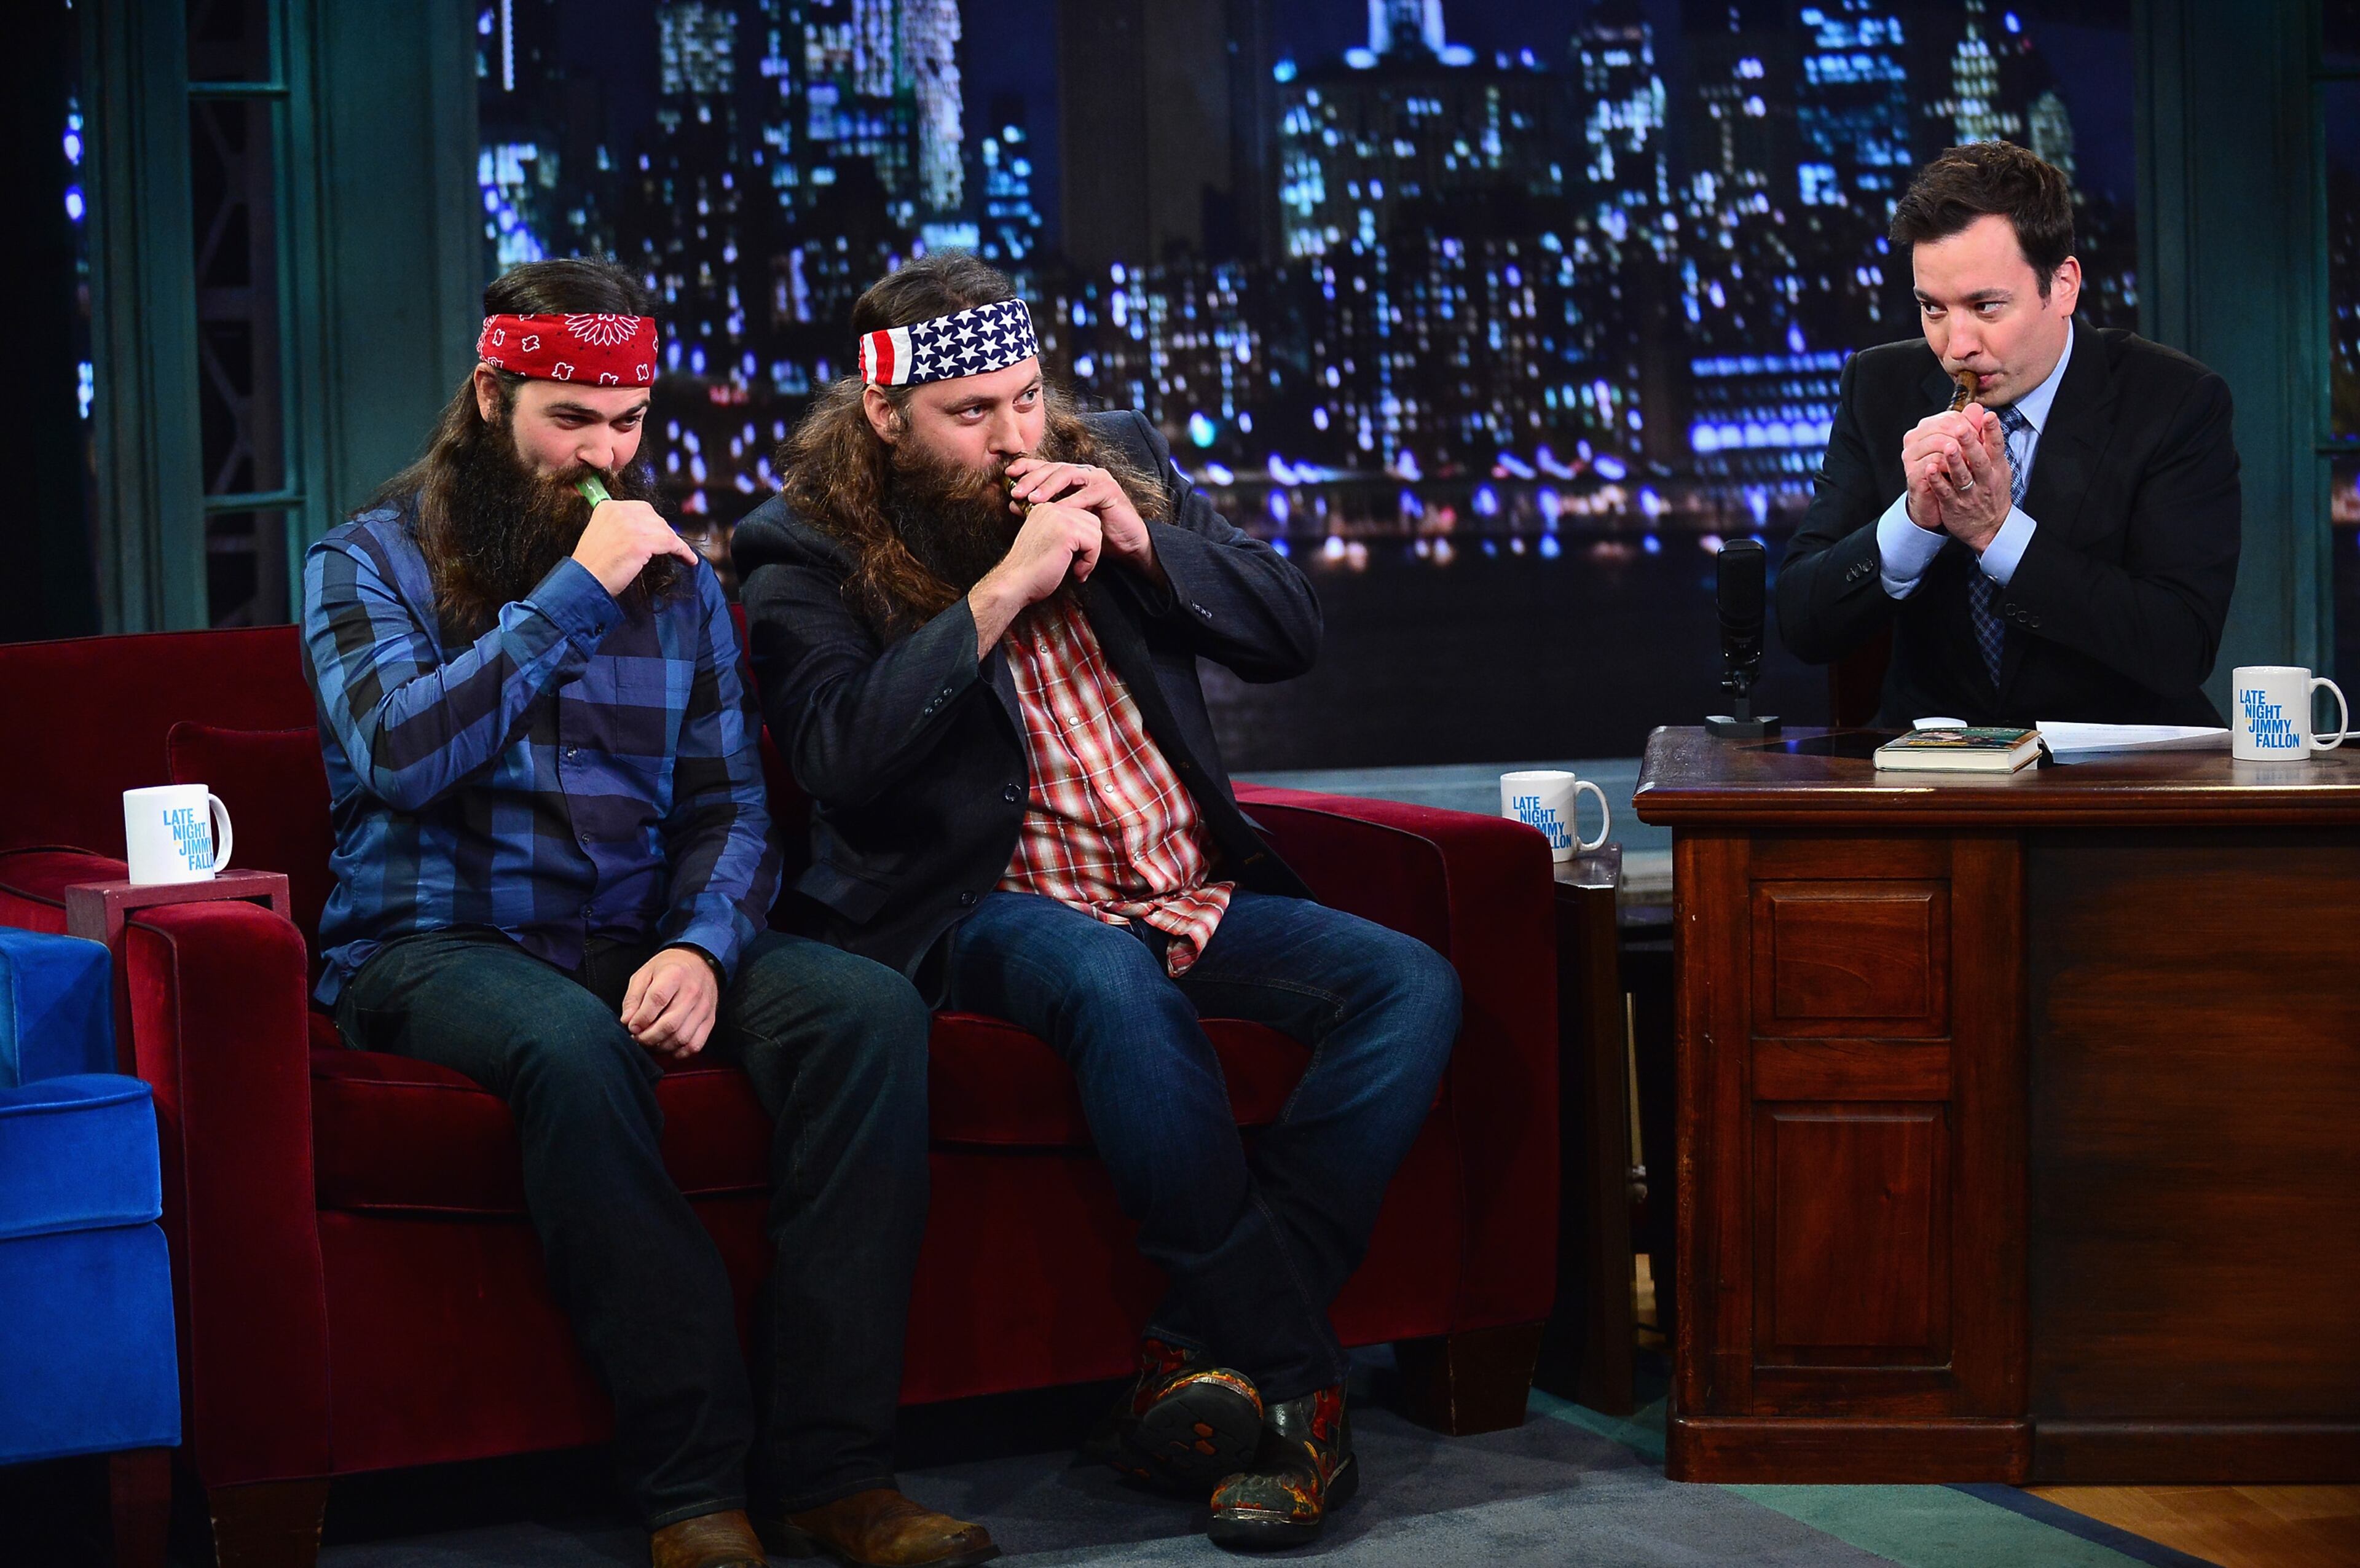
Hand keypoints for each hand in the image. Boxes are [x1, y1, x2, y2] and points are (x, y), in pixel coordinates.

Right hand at [572, 497, 699, 598]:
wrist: (582, 582)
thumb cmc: (592, 566)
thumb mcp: (601, 534)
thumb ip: (620, 526)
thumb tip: (647, 530)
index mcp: (608, 507)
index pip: (643, 509)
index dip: (656, 524)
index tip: (663, 536)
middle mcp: (619, 512)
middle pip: (656, 518)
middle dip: (666, 534)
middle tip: (673, 548)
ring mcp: (630, 526)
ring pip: (665, 531)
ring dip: (675, 544)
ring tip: (682, 555)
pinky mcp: (640, 543)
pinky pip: (671, 543)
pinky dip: (683, 552)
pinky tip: (688, 559)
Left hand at [620, 946, 719, 1060]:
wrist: (699, 962)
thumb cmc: (669, 969)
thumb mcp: (645, 974)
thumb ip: (633, 997)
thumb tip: (627, 1021)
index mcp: (674, 975)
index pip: (657, 1000)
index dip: (641, 1018)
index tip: (631, 1026)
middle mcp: (692, 992)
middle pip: (669, 1024)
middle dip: (648, 1037)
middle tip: (638, 1038)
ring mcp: (703, 1008)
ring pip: (682, 1038)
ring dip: (661, 1046)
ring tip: (650, 1042)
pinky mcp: (709, 1020)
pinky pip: (695, 1044)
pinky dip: (679, 1052)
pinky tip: (668, 1046)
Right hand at [966, 501, 1101, 651]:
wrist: (1014, 584)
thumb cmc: (1030, 571)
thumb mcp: (1047, 542)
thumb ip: (1062, 532)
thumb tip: (1088, 534)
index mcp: (1045, 508)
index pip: (1080, 516)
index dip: (1082, 541)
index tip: (1072, 559)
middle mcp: (1051, 507)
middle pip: (1091, 522)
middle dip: (1090, 546)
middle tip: (1077, 566)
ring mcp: (1059, 518)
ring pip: (1095, 532)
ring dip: (1091, 555)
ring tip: (1076, 570)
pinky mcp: (1067, 532)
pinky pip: (1094, 543)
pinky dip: (1090, 562)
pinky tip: (1076, 572)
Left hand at [1006, 458, 1157, 574]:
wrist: (1124, 545)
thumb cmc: (1092, 533)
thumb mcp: (1062, 521)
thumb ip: (1040, 509)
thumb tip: (1013, 504)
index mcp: (1071, 477)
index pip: (1045, 466)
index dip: (1026, 467)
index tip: (1007, 474)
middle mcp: (1084, 473)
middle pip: (1054, 468)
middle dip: (1033, 478)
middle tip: (1016, 492)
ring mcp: (1098, 478)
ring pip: (1069, 475)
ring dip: (1049, 486)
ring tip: (1033, 500)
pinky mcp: (1110, 489)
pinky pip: (1087, 493)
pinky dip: (1071, 502)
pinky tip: (1058, 511)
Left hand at [1899, 407, 2010, 549]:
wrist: (1990, 528)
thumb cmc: (1991, 492)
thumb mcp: (1997, 469)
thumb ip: (1988, 443)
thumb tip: (1981, 415)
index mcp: (1997, 469)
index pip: (1997, 447)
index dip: (1993, 431)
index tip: (1989, 416)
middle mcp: (1985, 480)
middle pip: (1979, 460)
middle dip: (1971, 444)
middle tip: (1962, 428)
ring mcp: (1969, 494)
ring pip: (1962, 476)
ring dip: (1954, 462)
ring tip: (1947, 447)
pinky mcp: (1954, 505)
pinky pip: (1944, 492)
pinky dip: (1937, 480)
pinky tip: (1929, 469)